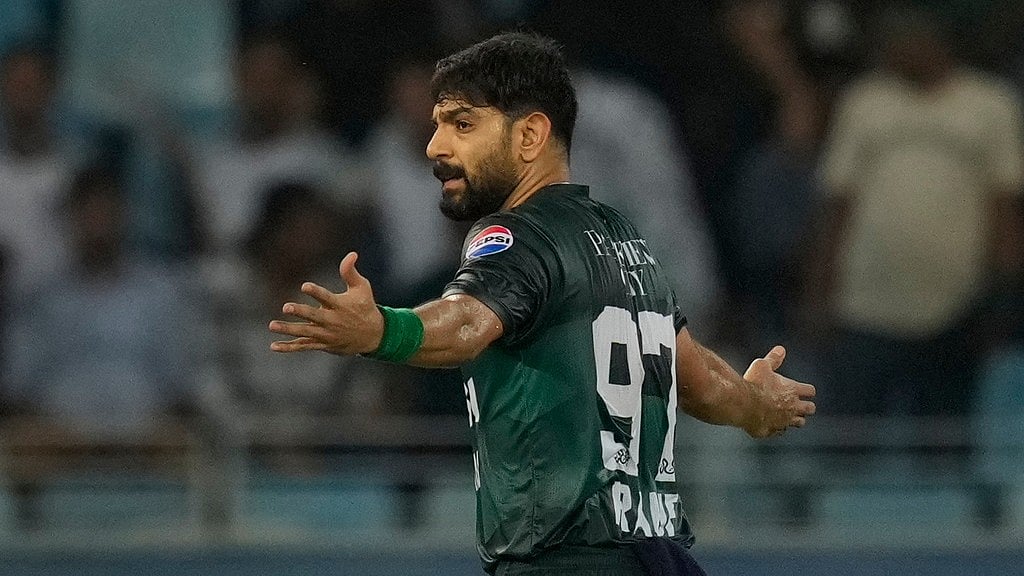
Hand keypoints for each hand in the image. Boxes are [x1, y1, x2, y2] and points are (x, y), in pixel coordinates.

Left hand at [268, 252, 383, 354]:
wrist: (373, 336)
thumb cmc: (365, 307)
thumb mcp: (362, 288)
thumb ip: (350, 272)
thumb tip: (351, 254)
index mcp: (341, 306)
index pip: (327, 298)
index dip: (316, 292)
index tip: (304, 286)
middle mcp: (333, 320)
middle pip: (314, 316)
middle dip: (301, 312)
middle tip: (286, 307)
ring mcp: (327, 334)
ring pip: (306, 332)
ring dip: (289, 329)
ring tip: (272, 325)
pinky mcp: (322, 344)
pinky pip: (304, 346)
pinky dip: (289, 347)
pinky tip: (274, 345)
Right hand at [741, 346, 815, 437]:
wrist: (743, 404)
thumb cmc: (753, 383)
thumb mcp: (762, 365)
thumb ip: (773, 359)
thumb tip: (781, 349)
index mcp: (793, 389)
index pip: (810, 391)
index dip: (807, 390)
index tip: (802, 390)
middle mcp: (793, 407)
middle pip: (810, 409)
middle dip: (806, 407)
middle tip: (799, 404)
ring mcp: (784, 420)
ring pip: (799, 423)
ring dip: (796, 419)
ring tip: (788, 415)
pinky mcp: (773, 430)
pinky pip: (781, 431)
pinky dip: (779, 427)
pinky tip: (773, 423)